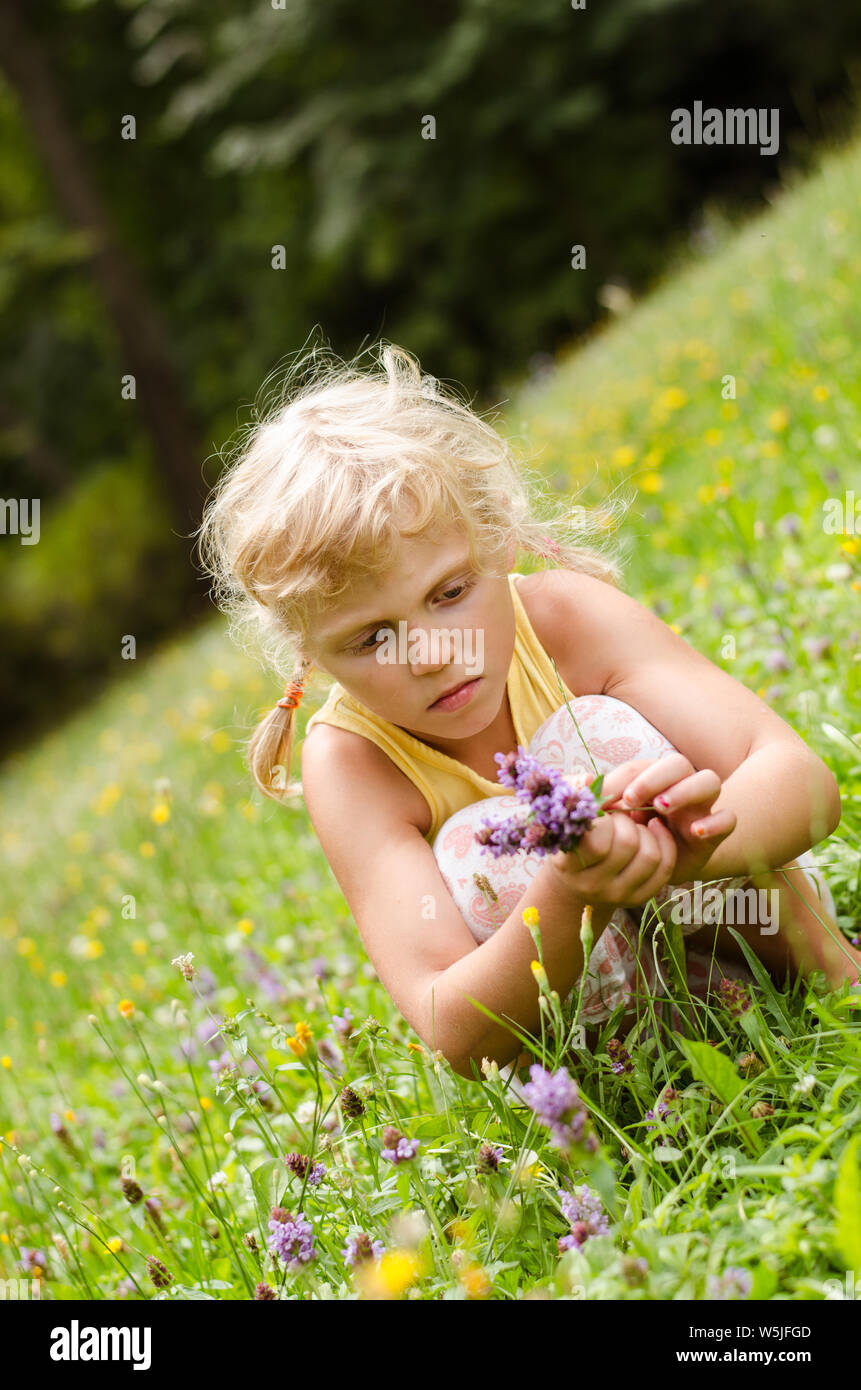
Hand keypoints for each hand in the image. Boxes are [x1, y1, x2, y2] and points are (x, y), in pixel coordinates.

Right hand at [549, 802, 677, 906]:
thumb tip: (589, 780)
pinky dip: (664, 843)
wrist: (579, 876)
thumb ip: (577, 793)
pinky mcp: (640, 897)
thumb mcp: (569, 816)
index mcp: (568, 865)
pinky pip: (664, 867)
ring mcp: (617, 895)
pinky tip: (653, 831)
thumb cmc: (575, 835)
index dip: (605, 820)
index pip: (596, 843)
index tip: (602, 812)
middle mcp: (591, 886)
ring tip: (635, 825)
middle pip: (628, 844)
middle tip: (620, 816)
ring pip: (650, 855)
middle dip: (627, 820)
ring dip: (646, 832)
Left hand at [600, 754, 736, 882]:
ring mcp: (699, 807)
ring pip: (710, 780)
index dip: (625, 778)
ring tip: (661, 807)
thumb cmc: (627, 837)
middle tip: (633, 800)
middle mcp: (679, 787)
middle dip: (655, 777)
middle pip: (679, 763)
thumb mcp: (609, 822)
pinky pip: (728, 819)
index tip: (607, 799)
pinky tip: (695, 831)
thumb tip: (583, 783)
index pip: (643, 766)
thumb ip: (597, 802)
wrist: (648, 871)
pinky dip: (716, 822)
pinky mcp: (713, 833)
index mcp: (651, 781)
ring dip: (685, 790)